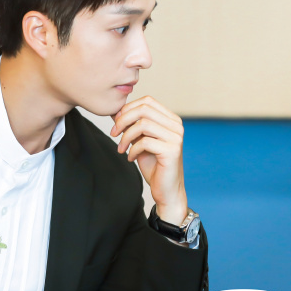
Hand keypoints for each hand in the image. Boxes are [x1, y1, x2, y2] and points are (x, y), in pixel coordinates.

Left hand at [111, 96, 187, 223]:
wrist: (166, 190)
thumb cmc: (154, 165)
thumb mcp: (141, 140)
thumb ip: (133, 125)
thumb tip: (116, 112)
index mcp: (171, 119)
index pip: (147, 101)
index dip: (128, 108)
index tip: (116, 123)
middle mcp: (176, 126)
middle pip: (144, 109)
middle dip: (123, 119)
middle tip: (114, 133)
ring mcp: (176, 137)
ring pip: (143, 124)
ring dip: (126, 136)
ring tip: (121, 148)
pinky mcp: (172, 150)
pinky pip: (144, 142)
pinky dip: (132, 149)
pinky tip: (130, 158)